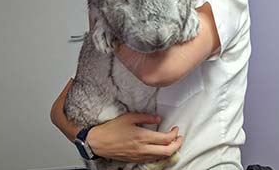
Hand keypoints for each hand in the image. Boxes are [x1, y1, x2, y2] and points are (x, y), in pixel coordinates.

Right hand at [50, 79, 182, 162]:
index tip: (176, 129)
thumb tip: (158, 119)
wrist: (99, 142)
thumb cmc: (112, 129)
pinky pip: (152, 160)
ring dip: (169, 150)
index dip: (174, 134)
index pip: (165, 139)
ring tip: (173, 142)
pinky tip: (160, 149)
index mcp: (142, 136)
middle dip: (177, 145)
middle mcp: (142, 149)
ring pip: (160, 157)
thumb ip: (145, 117)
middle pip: (167, 151)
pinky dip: (160, 155)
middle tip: (179, 138)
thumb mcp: (129, 117)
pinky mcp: (135, 160)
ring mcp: (139, 156)